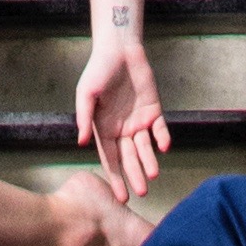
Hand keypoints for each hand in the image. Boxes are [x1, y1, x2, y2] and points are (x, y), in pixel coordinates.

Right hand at [72, 32, 168, 202]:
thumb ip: (85, 117)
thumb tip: (82, 142)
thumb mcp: (86, 93)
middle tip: (141, 193)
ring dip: (149, 161)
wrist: (119, 49)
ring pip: (145, 147)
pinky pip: (160, 128)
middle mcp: (121, 129)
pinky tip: (164, 147)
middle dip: (134, 176)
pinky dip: (162, 138)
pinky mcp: (153, 110)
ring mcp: (138, 121)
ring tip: (154, 176)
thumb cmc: (98, 70)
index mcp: (104, 129)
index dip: (115, 177)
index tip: (120, 196)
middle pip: (129, 158)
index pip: (111, 159)